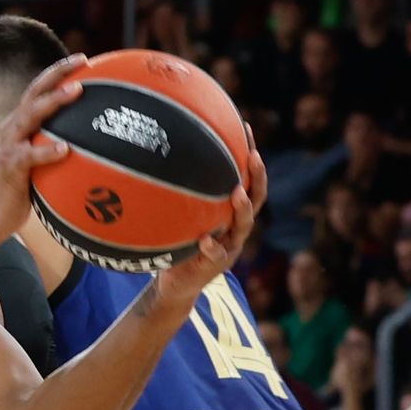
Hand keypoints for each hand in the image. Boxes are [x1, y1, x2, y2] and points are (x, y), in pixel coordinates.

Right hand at [0, 53, 88, 250]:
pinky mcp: (8, 166)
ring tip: (77, 91)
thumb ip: (54, 147)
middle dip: (58, 72)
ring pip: (31, 114)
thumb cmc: (18, 190)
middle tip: (84, 62)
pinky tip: (65, 149)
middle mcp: (12, 127)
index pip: (38, 90)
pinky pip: (29, 155)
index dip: (58, 72)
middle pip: (35, 91)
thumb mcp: (37, 164)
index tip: (84, 60)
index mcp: (19, 124)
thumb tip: (91, 146)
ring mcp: (9, 145)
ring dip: (54, 101)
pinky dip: (48, 151)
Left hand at [153, 125, 267, 306]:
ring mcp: (230, 246)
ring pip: (244, 225)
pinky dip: (212, 246)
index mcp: (230, 211)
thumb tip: (153, 154)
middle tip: (253, 157)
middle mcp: (236, 226)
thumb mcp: (178, 214)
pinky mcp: (216, 266)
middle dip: (258, 177)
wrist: (176, 281)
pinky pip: (217, 255)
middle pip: (256, 198)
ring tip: (237, 193)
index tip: (247, 128)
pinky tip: (205, 239)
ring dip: (242, 209)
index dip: (250, 155)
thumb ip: (176, 192)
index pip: (247, 178)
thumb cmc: (176, 241)